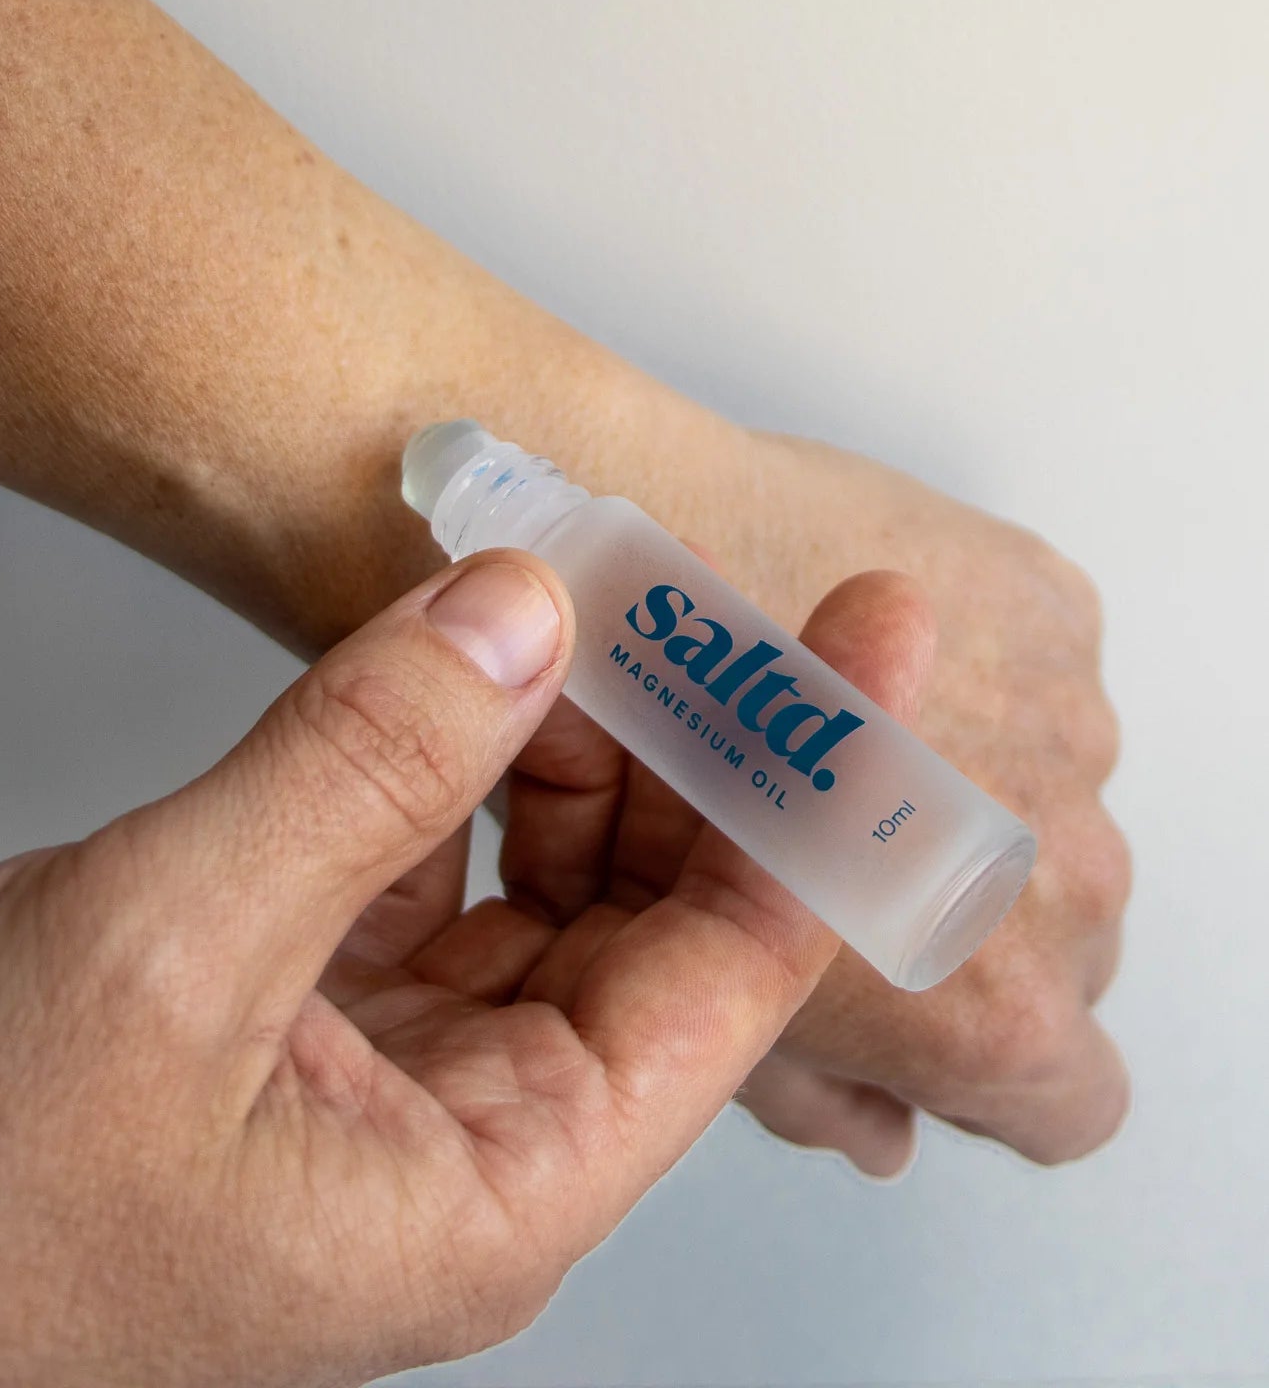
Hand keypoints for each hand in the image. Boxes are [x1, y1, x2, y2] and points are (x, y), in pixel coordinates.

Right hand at [0, 553, 925, 1386]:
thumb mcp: (172, 954)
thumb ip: (365, 770)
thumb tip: (521, 615)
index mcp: (495, 1185)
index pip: (730, 977)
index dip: (815, 800)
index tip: (870, 654)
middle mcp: (467, 1131)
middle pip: (649, 914)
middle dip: (694, 745)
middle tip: (724, 591)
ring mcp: (384, 1063)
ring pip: (539, 872)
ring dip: (567, 732)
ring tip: (592, 596)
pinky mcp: (295, 999)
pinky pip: (426, 854)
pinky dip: (450, 749)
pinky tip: (466, 656)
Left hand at [497, 426, 1131, 1177]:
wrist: (615, 548)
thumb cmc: (614, 783)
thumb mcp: (672, 1009)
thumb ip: (804, 1086)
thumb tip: (878, 1133)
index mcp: (994, 1011)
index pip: (1062, 1095)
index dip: (984, 1068)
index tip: (913, 1018)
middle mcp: (1069, 879)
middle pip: (1052, 935)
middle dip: (950, 903)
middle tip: (827, 843)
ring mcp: (1066, 731)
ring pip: (1049, 793)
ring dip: (965, 772)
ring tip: (830, 722)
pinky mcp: (1049, 606)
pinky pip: (1042, 662)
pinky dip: (972, 664)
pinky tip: (854, 644)